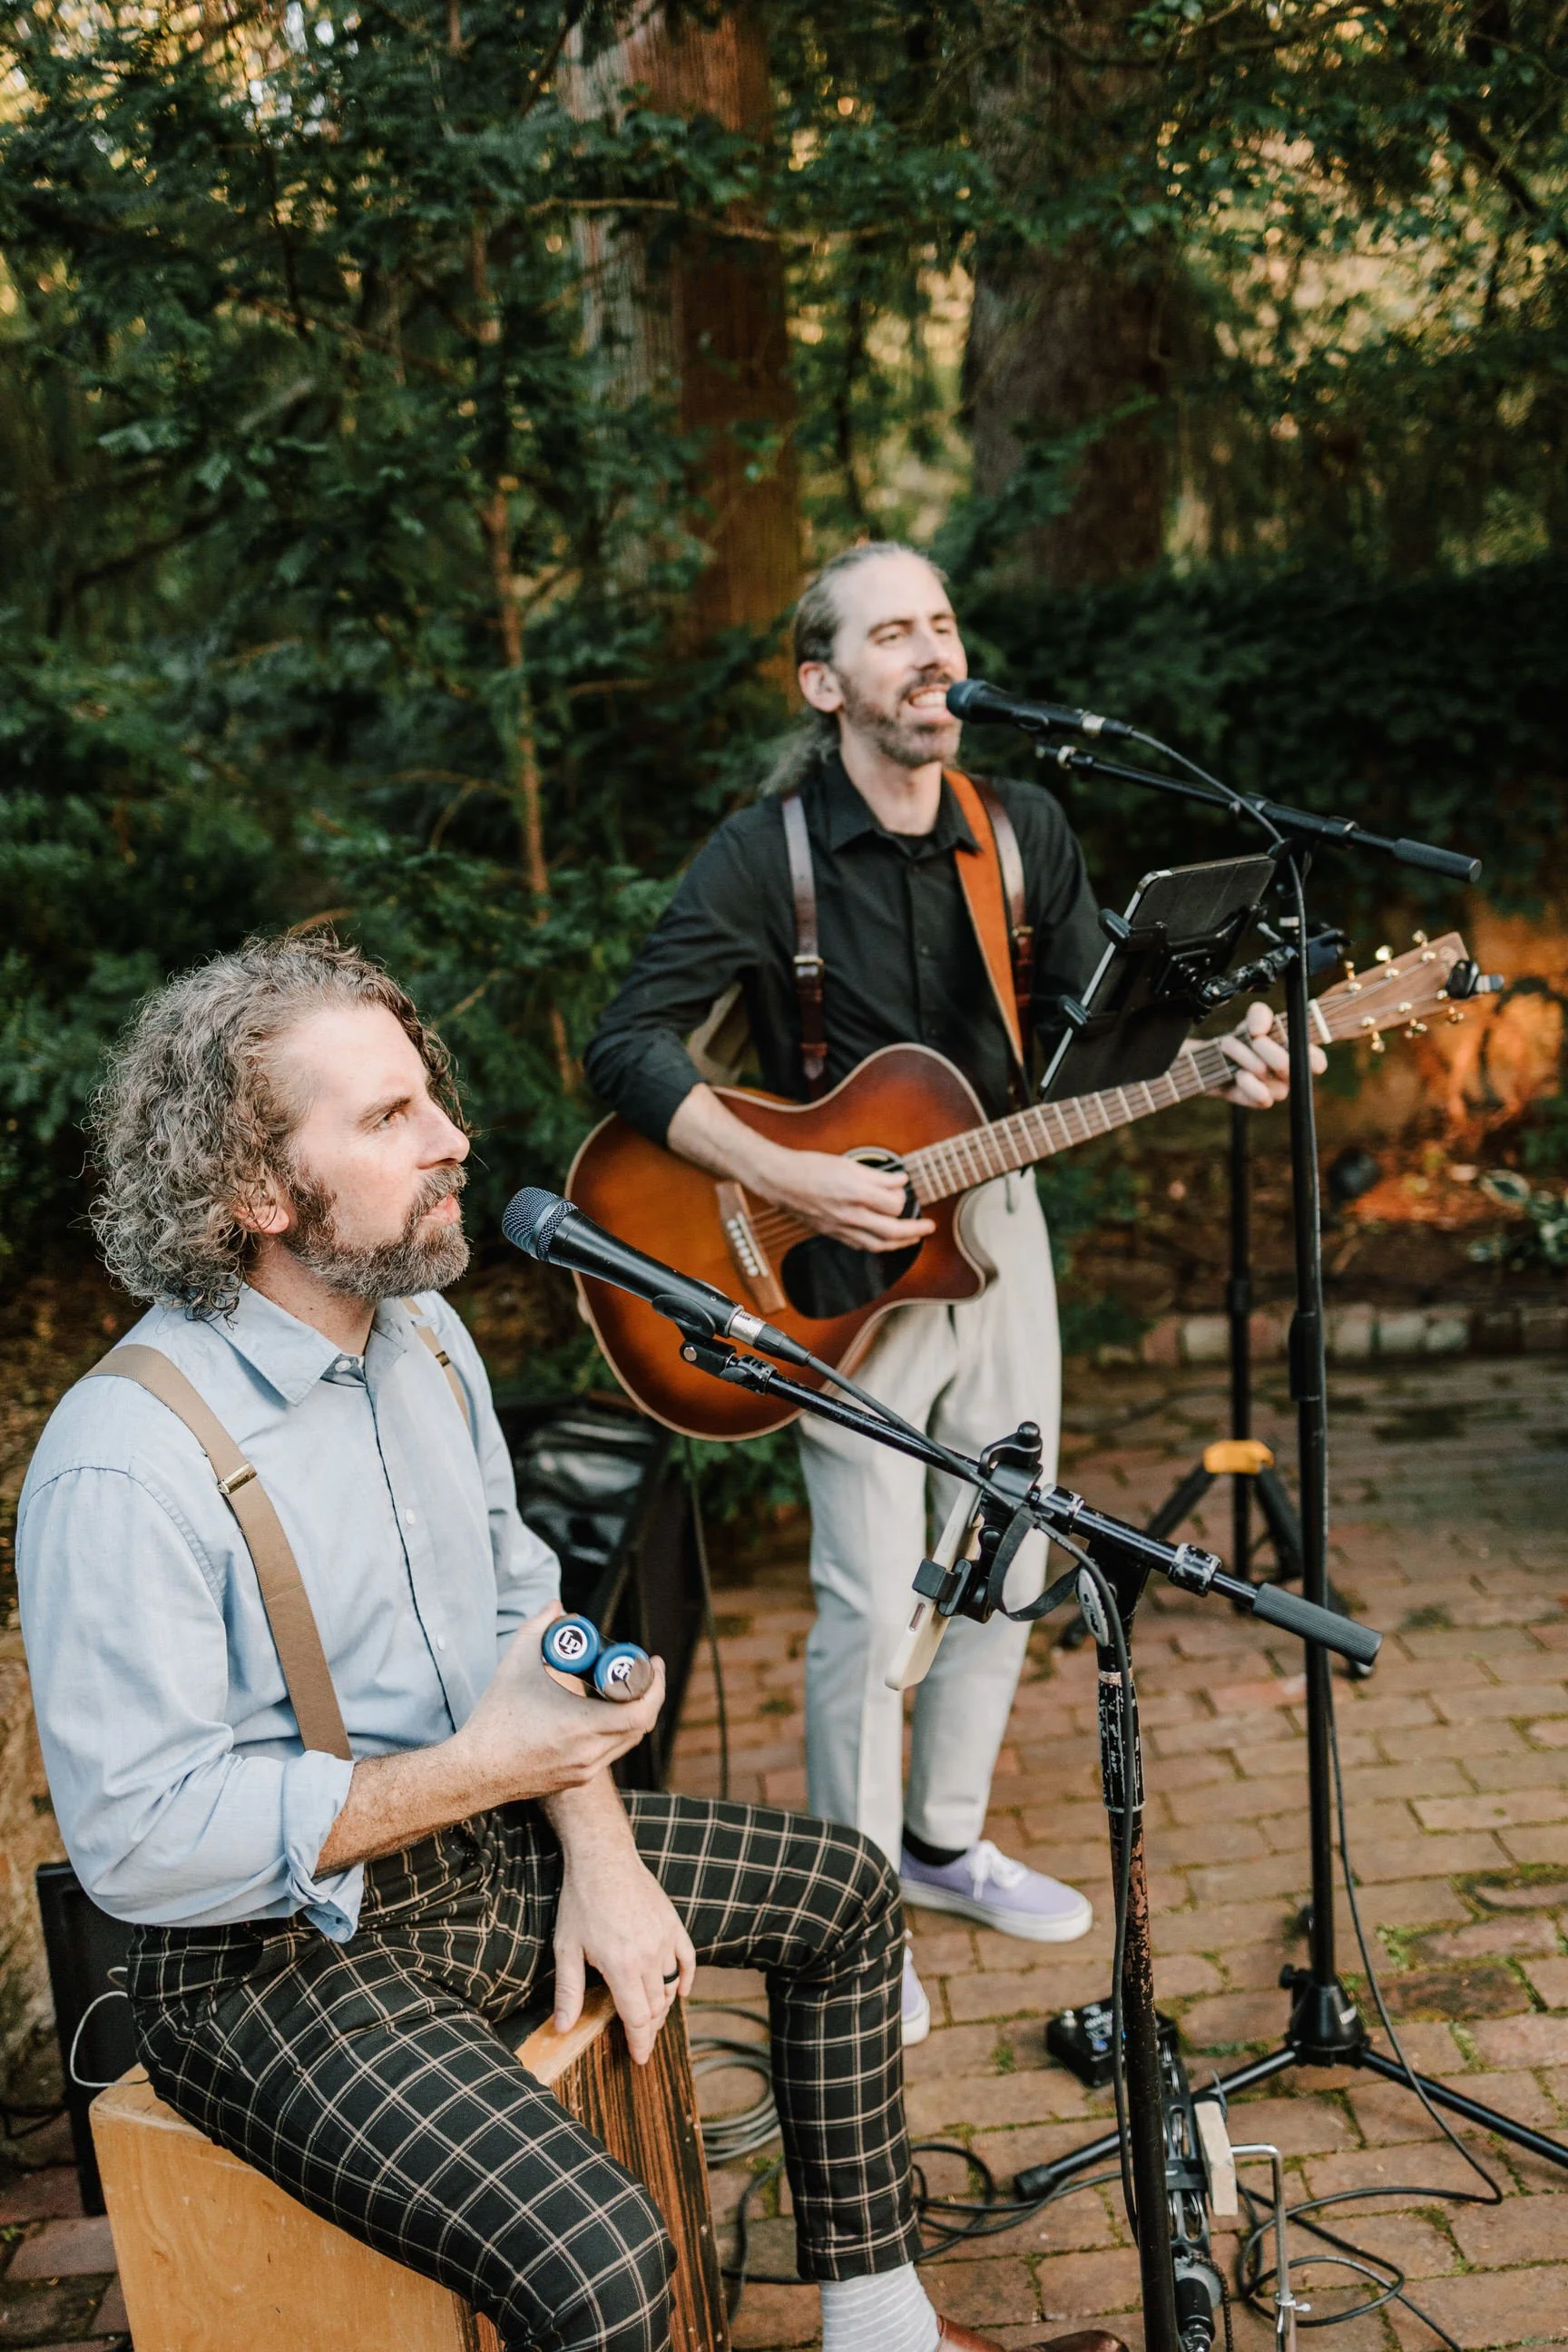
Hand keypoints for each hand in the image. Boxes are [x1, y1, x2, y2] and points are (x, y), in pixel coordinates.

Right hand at [457, 1605, 664, 1805]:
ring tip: (624, 1687)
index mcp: (582, 1727)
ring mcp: (584, 1771)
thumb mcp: (516, 1664)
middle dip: (648, 1695)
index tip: (653, 1662)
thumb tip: (556, 1606)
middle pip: (640, 1726)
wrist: (475, 1770)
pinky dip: (613, 1731)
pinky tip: (603, 1713)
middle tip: (643, 1669)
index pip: (641, 1712)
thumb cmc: (495, 1718)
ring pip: (626, 1742)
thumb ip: (538, 1627)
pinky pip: (608, 1753)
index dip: (655, 1685)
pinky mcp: (575, 1780)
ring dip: (632, 1714)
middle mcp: (589, 1754)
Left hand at [549, 1790, 695, 2064]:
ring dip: (662, 2006)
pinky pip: (687, 1959)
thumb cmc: (580, 1902)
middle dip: (648, 2028)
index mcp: (622, 1967)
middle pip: (655, 2006)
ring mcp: (664, 1939)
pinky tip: (680, 1991)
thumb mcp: (566, 1948)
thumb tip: (562, 2028)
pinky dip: (685, 1979)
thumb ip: (568, 1991)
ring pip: (670, 1986)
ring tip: (650, 2018)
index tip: (640, 2059)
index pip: (637, 2018)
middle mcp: (649, 1956)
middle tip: (639, 2040)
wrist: (603, 1858)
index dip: (639, 2043)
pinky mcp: (672, 1924)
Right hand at [761, 1148, 935, 1252]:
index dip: (903, 1196)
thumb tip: (899, 1181)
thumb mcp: (847, 1164)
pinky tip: (884, 1242)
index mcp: (856, 1193)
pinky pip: (860, 1245)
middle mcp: (851, 1215)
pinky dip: (877, 1246)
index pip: (894, 1204)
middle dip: (915, 1230)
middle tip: (930, 1227)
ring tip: (913, 1238)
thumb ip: (876, 1176)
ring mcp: (841, 1228)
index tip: (903, 1188)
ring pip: (878, 1244)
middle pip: (892, 1232)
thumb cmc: (810, 1167)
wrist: (780, 1181)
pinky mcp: (832, 1233)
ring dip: (900, 1244)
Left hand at [1219, 1000, 1326, 1107]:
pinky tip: (1238, 1073)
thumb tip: (1258, 1030)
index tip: (1294, 1043)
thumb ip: (1260, 1015)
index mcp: (1298, 1053)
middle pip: (1286, 1064)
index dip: (1312, 1057)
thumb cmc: (1246, 1039)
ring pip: (1263, 1072)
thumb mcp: (1253, 1022)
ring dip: (1242, 1055)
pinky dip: (1246, 1081)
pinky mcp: (1261, 1102)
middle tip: (1254, 1039)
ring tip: (1229, 1045)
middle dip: (1265, 1048)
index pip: (1317, 1061)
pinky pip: (1260, 1096)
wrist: (1220, 1059)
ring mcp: (1278, 1090)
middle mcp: (1292, 1074)